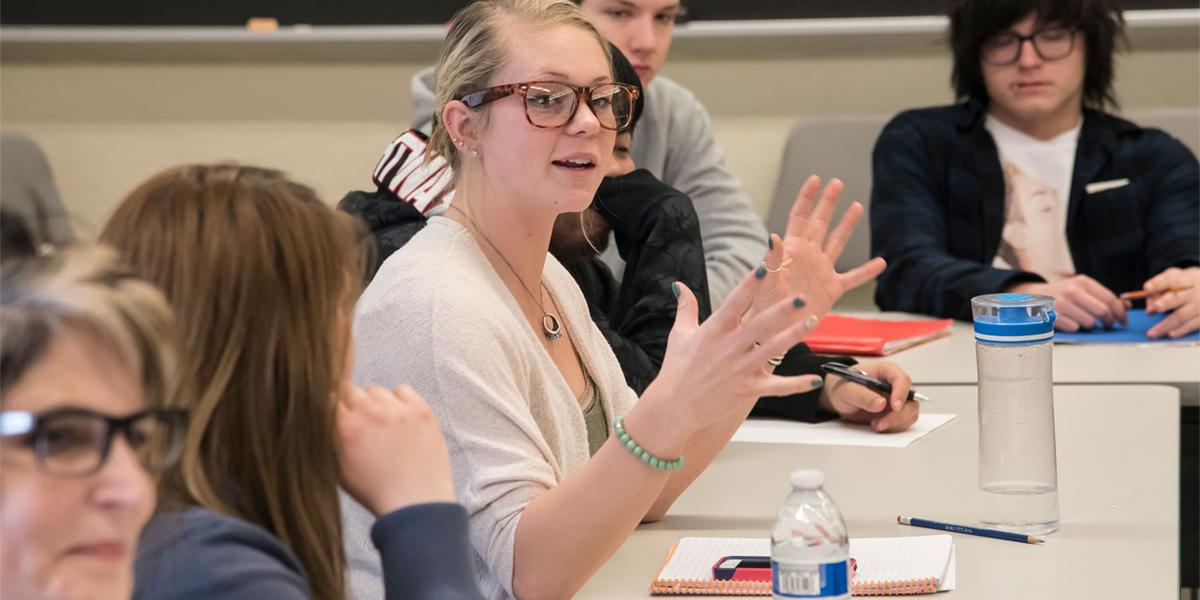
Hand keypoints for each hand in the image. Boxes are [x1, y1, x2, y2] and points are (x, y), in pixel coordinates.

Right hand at [335, 382, 455, 516]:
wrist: (416, 502)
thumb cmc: (376, 491)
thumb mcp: (338, 471)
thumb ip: (328, 441)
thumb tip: (320, 419)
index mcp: (347, 429)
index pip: (329, 399)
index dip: (332, 407)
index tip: (338, 414)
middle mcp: (371, 414)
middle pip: (352, 391)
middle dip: (352, 405)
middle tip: (360, 423)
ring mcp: (398, 411)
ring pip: (376, 390)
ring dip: (375, 403)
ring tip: (382, 424)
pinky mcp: (421, 411)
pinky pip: (403, 389)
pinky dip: (400, 399)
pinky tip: (400, 418)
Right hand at [647, 273, 825, 437]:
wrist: (674, 406)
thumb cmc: (676, 369)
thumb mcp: (679, 334)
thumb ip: (686, 307)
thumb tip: (679, 284)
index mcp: (714, 330)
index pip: (735, 301)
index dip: (750, 284)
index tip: (764, 267)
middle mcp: (729, 347)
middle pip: (760, 324)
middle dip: (782, 310)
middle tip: (801, 298)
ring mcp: (740, 369)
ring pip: (773, 349)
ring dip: (794, 335)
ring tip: (812, 321)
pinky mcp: (747, 389)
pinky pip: (776, 386)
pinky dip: (796, 384)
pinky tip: (814, 379)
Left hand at [751, 176, 885, 320]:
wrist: (773, 332)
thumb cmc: (763, 307)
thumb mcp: (766, 282)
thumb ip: (771, 260)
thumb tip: (772, 237)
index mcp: (791, 251)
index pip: (800, 217)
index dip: (807, 198)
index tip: (815, 179)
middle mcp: (808, 256)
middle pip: (820, 223)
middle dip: (828, 203)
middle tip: (837, 183)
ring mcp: (821, 271)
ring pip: (837, 242)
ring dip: (847, 225)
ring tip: (856, 206)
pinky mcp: (831, 290)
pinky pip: (853, 278)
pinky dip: (867, 271)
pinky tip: (881, 263)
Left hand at [819, 361, 919, 432]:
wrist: (840, 397)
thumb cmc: (844, 386)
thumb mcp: (846, 390)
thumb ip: (862, 395)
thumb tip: (881, 404)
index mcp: (886, 371)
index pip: (902, 379)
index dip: (901, 393)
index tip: (894, 407)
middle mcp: (896, 385)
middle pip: (910, 399)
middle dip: (898, 415)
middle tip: (880, 423)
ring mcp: (898, 399)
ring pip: (910, 413)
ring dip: (895, 423)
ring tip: (875, 425)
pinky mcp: (897, 412)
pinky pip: (904, 422)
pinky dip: (894, 427)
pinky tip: (878, 425)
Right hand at [1010, 275, 1125, 330]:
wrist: (1032, 296)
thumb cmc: (1061, 294)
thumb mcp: (1082, 289)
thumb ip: (1103, 297)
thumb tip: (1127, 306)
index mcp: (1082, 282)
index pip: (1110, 299)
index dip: (1120, 312)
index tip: (1123, 321)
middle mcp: (1072, 291)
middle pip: (1102, 311)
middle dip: (1108, 321)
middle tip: (1106, 325)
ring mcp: (1061, 304)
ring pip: (1089, 322)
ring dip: (1089, 325)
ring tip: (1082, 321)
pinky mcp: (1052, 316)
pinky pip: (1074, 328)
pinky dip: (1074, 328)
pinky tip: (1069, 322)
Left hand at [1143, 266, 1199, 337]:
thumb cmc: (1190, 286)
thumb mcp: (1179, 280)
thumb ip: (1160, 290)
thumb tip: (1149, 308)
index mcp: (1188, 278)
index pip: (1172, 279)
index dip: (1158, 283)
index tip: (1147, 288)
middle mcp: (1196, 291)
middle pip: (1178, 297)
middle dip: (1166, 302)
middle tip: (1156, 307)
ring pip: (1181, 315)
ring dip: (1165, 325)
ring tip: (1151, 333)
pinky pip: (1192, 325)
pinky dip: (1180, 330)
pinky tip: (1169, 334)